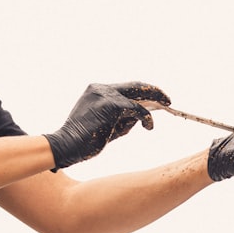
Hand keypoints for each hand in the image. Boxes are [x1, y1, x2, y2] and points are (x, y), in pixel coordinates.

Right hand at [45, 82, 170, 168]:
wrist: (65, 146)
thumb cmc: (84, 140)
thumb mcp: (107, 126)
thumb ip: (124, 118)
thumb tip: (144, 115)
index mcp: (97, 91)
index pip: (126, 88)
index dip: (144, 92)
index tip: (157, 99)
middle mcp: (101, 89)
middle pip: (135, 86)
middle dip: (155, 92)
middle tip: (168, 100)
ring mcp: (105, 95)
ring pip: (137, 98)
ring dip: (151, 108)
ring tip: (154, 120)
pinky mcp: (111, 105)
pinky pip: (136, 109)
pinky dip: (146, 118)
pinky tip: (149, 127)